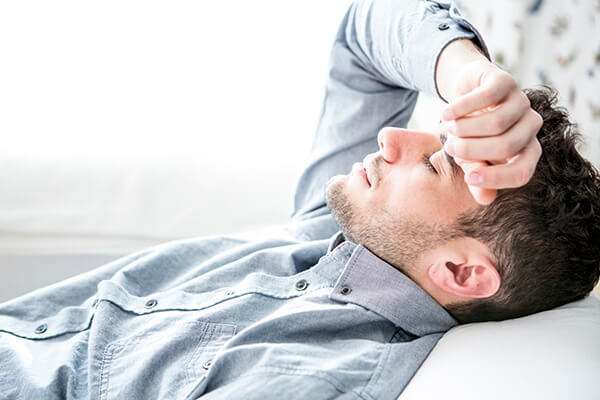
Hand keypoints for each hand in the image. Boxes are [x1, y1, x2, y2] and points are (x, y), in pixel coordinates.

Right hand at [436, 41, 542, 204]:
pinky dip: (460, 108)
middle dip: (471, 150)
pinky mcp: (505, 81)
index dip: (497, 178)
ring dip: (463, 129)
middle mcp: (530, 126)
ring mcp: (520, 102)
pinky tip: (445, 113)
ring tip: (447, 128)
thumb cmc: (470, 131)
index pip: (522, 172)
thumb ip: (478, 176)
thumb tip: (485, 200)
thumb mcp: (471, 158)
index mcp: (526, 150)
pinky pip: (485, 97)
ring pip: (495, 122)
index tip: (469, 178)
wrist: (465, 92)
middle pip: (505, 145)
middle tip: (449, 147)